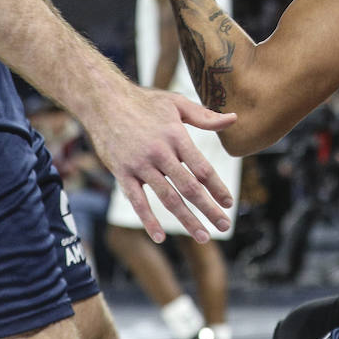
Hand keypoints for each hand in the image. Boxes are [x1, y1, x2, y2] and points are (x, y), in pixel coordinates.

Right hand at [81, 76, 236, 243]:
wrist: (104, 101)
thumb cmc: (144, 102)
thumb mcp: (177, 103)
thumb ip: (205, 116)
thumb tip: (234, 119)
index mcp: (176, 136)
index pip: (202, 168)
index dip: (217, 187)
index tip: (229, 202)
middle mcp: (160, 152)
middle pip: (189, 187)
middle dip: (209, 209)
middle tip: (225, 226)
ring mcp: (140, 164)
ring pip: (167, 198)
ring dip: (187, 220)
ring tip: (203, 236)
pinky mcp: (122, 173)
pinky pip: (137, 201)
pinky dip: (148, 220)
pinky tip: (160, 237)